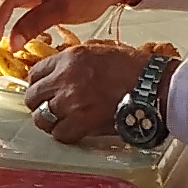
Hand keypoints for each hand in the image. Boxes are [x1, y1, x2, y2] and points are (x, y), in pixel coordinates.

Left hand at [24, 36, 152, 143]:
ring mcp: (72, 101)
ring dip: (50, 122)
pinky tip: (75, 130)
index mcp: (69, 58)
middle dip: (39, 104)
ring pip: (42, 118)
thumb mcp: (98, 53)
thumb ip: (73, 63)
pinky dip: (65, 135)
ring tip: (62, 121)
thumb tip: (58, 75)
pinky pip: (60, 134)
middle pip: (33, 97)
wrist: (154, 86)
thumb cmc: (134, 69)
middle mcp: (66, 78)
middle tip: (51, 108)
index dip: (38, 84)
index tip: (45, 90)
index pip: (34, 73)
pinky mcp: (83, 121)